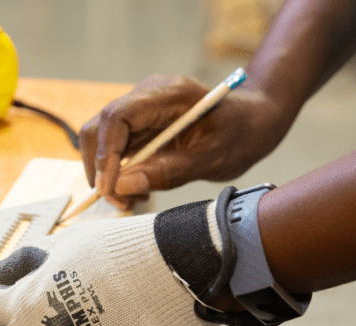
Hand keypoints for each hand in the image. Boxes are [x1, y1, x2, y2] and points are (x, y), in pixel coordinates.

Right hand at [80, 74, 292, 207]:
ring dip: (110, 174)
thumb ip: (169, 172)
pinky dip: (121, 173)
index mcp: (168, 94)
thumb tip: (123, 186)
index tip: (110, 189)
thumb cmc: (242, 134)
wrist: (254, 120)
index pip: (117, 117)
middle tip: (119, 202)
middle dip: (101, 169)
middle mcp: (147, 95)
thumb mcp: (214, 159)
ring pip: (103, 140)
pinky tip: (141, 188)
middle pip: (100, 127)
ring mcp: (142, 109)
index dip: (106, 154)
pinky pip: (117, 148)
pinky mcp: (141, 125)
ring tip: (135, 199)